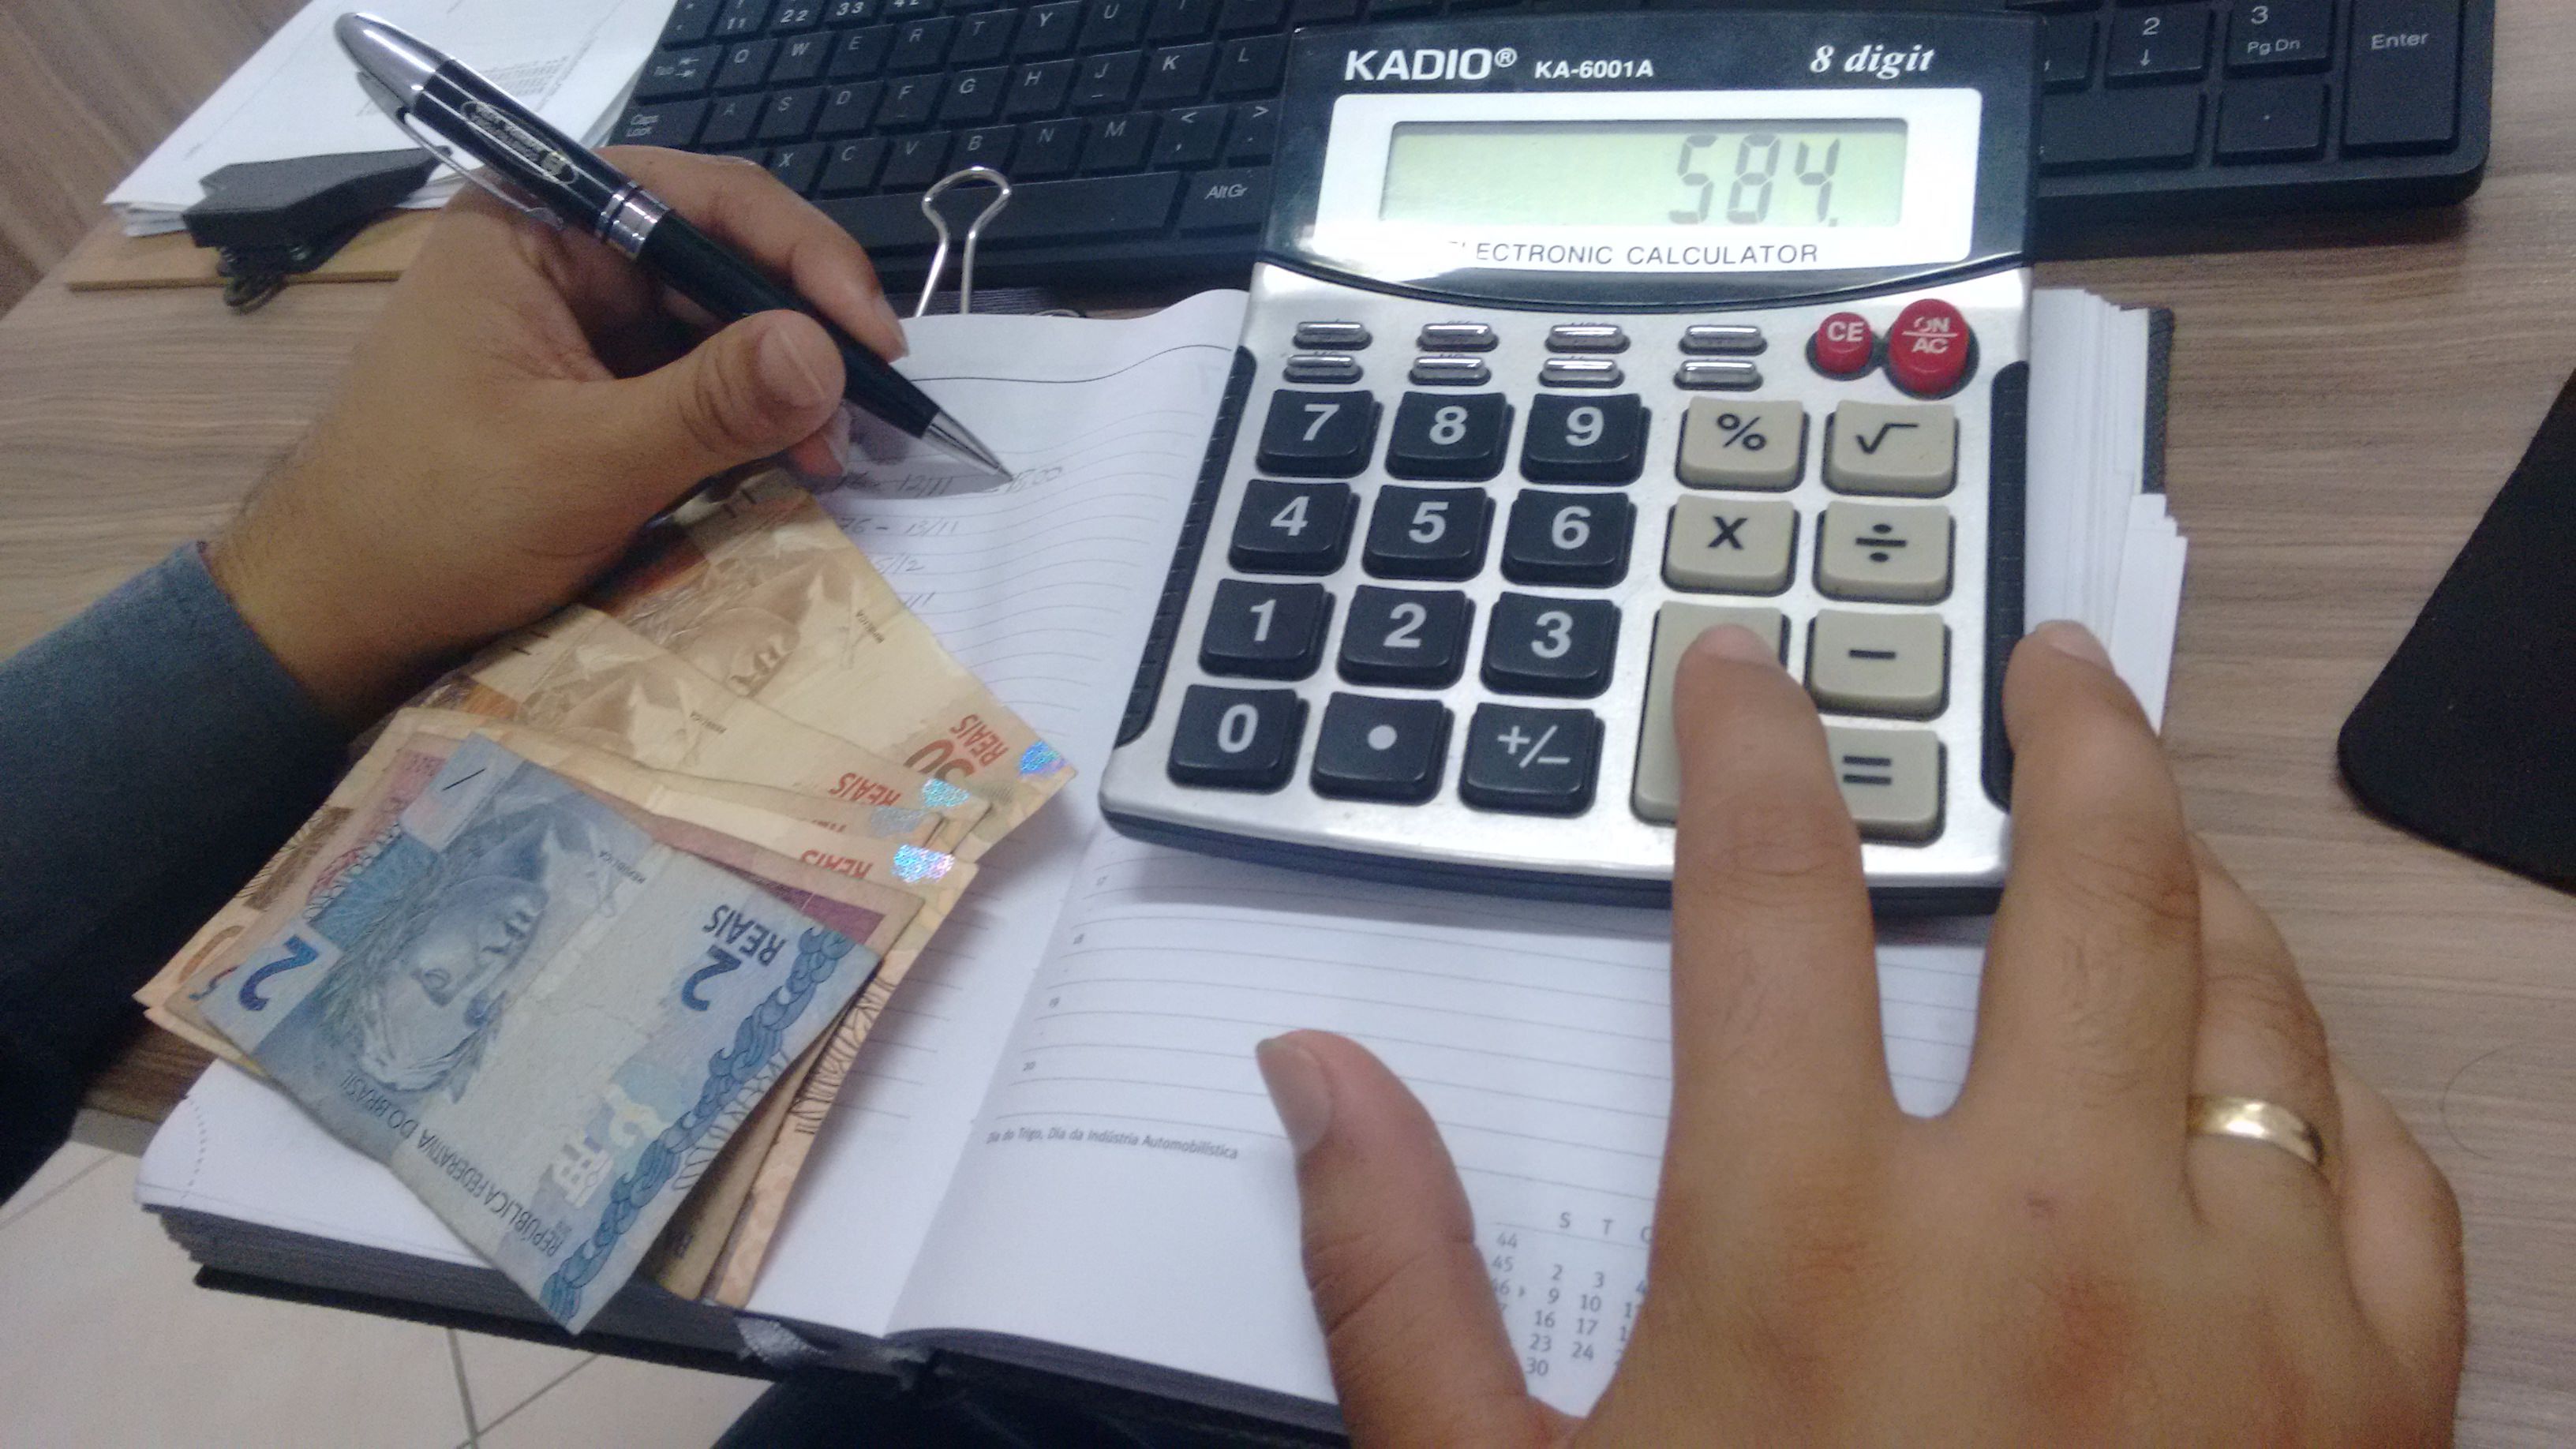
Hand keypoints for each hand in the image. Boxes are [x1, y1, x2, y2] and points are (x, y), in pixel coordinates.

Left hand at [207, 148, 903, 725]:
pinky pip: (695, 382)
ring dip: (786, 383)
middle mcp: (559, 257)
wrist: (337, 613)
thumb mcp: (586, 460)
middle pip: (718, 257)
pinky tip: (797, 459)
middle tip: (873, 404)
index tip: (872, 335)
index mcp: (533, 229)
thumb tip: (830, 354)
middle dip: (802, 328)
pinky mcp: (592, 389)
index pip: (697, 200)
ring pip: (716, 325)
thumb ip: (712, 402)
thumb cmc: (434, 522)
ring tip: (837, 451)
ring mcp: (577, 324)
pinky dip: (750, 418)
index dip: (800, 256)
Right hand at [1257, 621, 2464, 1444]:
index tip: (1750, 675)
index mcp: (1821, 1240)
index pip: (1773, 894)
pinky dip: (2333, 1090)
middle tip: (2045, 667)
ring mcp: (2251, 1314)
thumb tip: (1317, 1079)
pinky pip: (2394, 1178)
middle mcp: (2055, 1233)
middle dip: (2069, 734)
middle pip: (2094, 880)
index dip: (1753, 747)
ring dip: (2205, 889)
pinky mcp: (2378, 1416)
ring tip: (2158, 840)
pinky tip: (2282, 1080)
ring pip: (2260, 1003)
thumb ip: (1395, 1277)